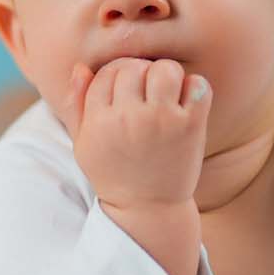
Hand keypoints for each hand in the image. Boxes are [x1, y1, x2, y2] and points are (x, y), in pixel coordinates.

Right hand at [55, 57, 211, 214]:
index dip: (116, 75)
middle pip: (134, 67)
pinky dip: (195, 87)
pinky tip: (187, 100)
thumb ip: (76, 104)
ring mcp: (162, 121)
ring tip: (166, 91)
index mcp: (99, 120)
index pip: (107, 72)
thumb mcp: (83, 143)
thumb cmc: (112, 172)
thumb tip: (81, 67)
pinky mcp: (190, 127)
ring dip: (166, 75)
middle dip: (139, 73)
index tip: (125, 90)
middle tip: (146, 91)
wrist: (147, 208)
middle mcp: (129, 117)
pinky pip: (197, 85)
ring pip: (166, 69)